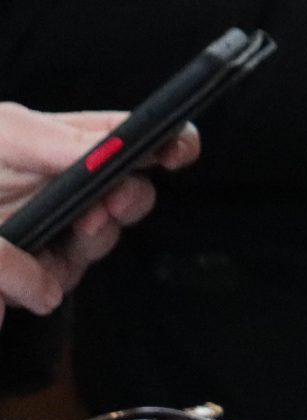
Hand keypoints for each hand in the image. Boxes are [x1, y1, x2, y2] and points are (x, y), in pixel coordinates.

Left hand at [0, 104, 198, 324]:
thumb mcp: (6, 134)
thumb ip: (55, 139)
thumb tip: (109, 151)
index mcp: (70, 146)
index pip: (135, 142)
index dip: (168, 144)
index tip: (177, 152)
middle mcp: (69, 190)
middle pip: (130, 198)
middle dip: (129, 200)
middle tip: (110, 203)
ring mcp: (48, 235)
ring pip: (98, 245)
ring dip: (91, 241)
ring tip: (68, 233)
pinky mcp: (23, 277)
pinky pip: (52, 285)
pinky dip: (40, 283)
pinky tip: (26, 279)